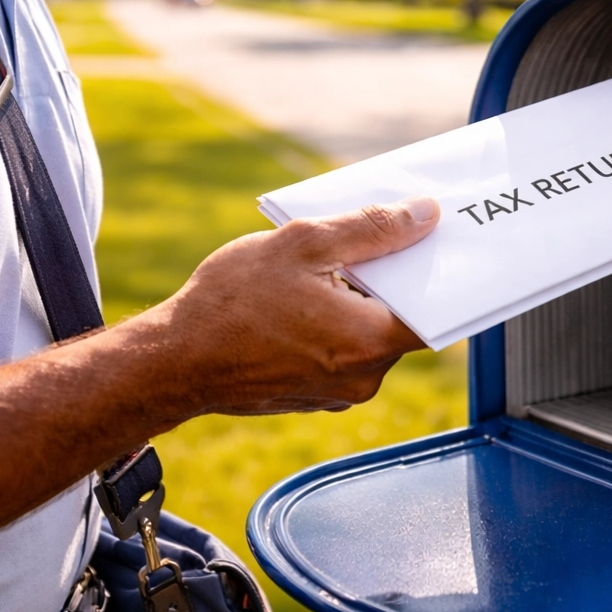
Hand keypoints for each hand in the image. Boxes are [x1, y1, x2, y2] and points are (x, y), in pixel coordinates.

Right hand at [151, 197, 439, 417]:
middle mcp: (364, 377)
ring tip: (318, 270)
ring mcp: (338, 393)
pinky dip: (332, 325)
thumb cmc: (231, 304)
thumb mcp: (304, 244)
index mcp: (371, 341)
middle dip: (386, 280)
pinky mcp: (314, 396)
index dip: (440, 274)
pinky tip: (301, 299)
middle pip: (399, 320)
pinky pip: (340, 353)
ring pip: (366, 336)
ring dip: (354, 301)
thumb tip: (424, 215)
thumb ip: (372, 229)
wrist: (171, 362)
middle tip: (366, 243)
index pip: (436, 310)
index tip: (438, 246)